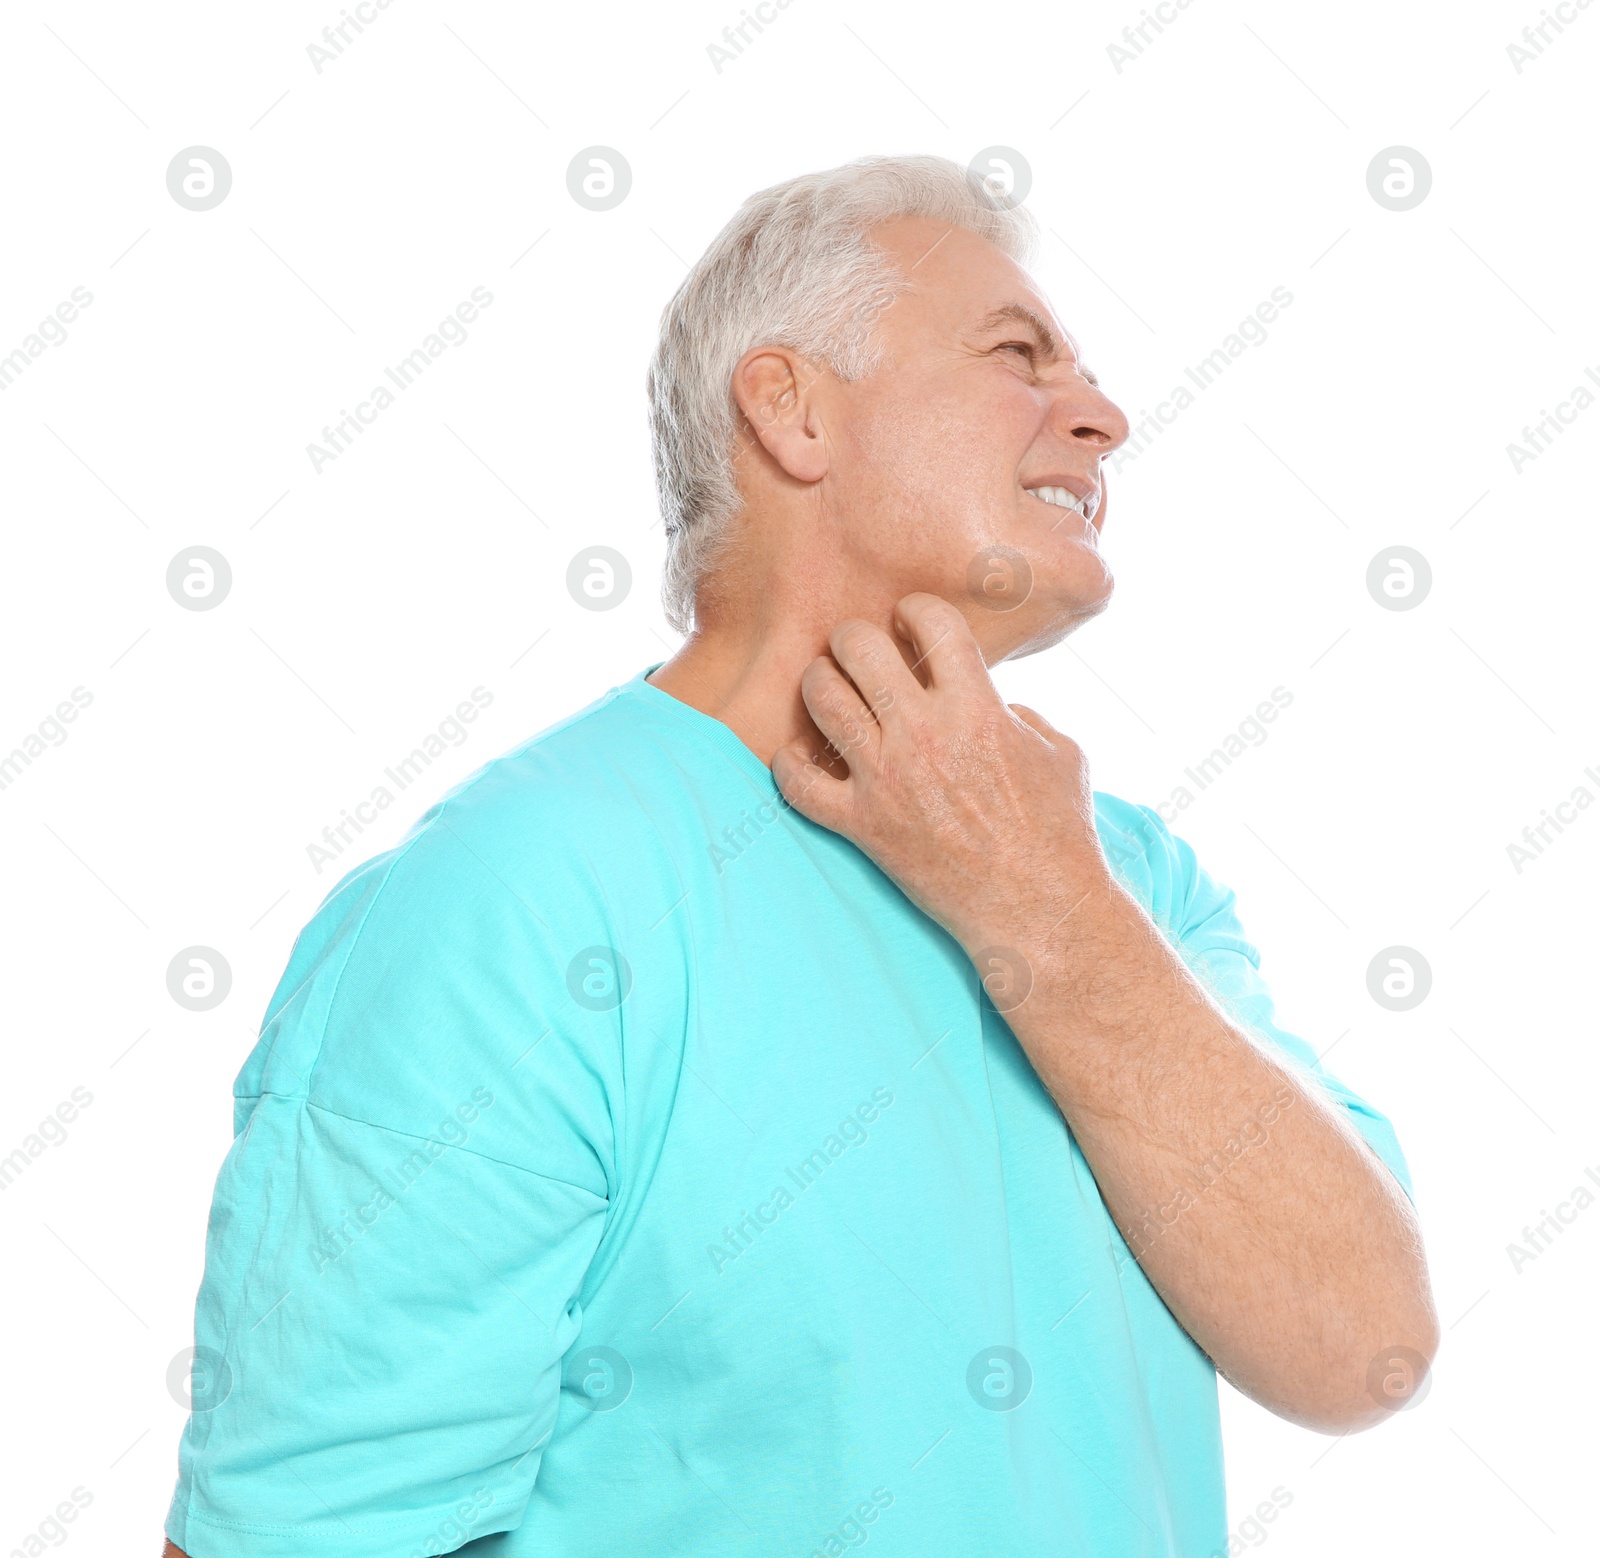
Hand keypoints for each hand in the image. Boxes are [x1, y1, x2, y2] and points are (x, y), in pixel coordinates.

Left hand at [771, 593, 1116, 957]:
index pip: (930, 619)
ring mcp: (887, 779)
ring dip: (820, 683)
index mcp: (977, 707)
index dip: (914, 610)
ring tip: (829, 689)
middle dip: (855, 638)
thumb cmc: (1059, 833)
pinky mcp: (862, 825)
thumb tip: (997, 705)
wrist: (1037, 910)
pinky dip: (789, 765)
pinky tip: (802, 758)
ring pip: (822, 699)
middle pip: (859, 647)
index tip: (910, 622)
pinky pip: (798, 784)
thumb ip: (1023, 715)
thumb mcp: (1062, 754)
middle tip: (859, 652)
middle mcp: (925, 734)